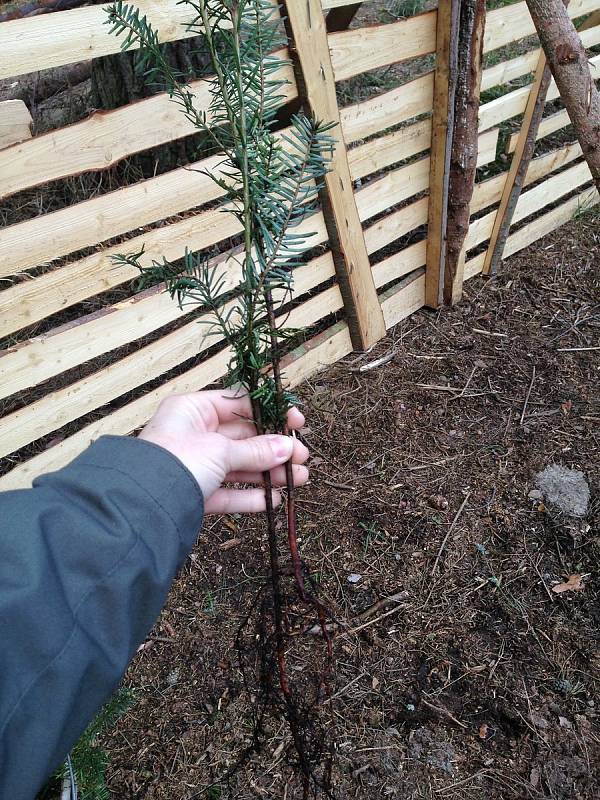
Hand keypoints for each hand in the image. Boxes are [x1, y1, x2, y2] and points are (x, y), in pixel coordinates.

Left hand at [138, 389, 308, 513]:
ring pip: (239, 466)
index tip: (296, 423)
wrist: (141, 505)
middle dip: (274, 448)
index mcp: (193, 410)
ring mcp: (194, 466)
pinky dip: (250, 496)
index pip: (239, 404)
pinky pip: (228, 492)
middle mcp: (193, 434)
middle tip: (302, 456)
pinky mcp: (194, 494)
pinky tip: (274, 500)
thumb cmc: (177, 462)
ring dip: (270, 473)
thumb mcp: (221, 449)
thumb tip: (287, 447)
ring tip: (299, 479)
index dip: (270, 413)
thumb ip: (256, 450)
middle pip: (243, 437)